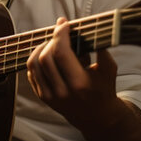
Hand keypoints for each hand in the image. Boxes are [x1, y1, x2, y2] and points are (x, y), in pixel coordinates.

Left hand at [25, 18, 140, 140]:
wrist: (98, 117)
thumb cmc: (104, 89)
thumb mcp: (109, 69)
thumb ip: (101, 49)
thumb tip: (88, 28)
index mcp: (80, 84)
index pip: (61, 53)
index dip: (60, 35)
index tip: (64, 24)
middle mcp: (62, 92)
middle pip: (45, 57)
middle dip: (51, 39)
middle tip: (60, 31)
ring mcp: (50, 96)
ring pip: (33, 64)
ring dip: (40, 48)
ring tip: (52, 42)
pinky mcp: (44, 98)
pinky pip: (32, 73)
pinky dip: (36, 60)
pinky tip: (47, 54)